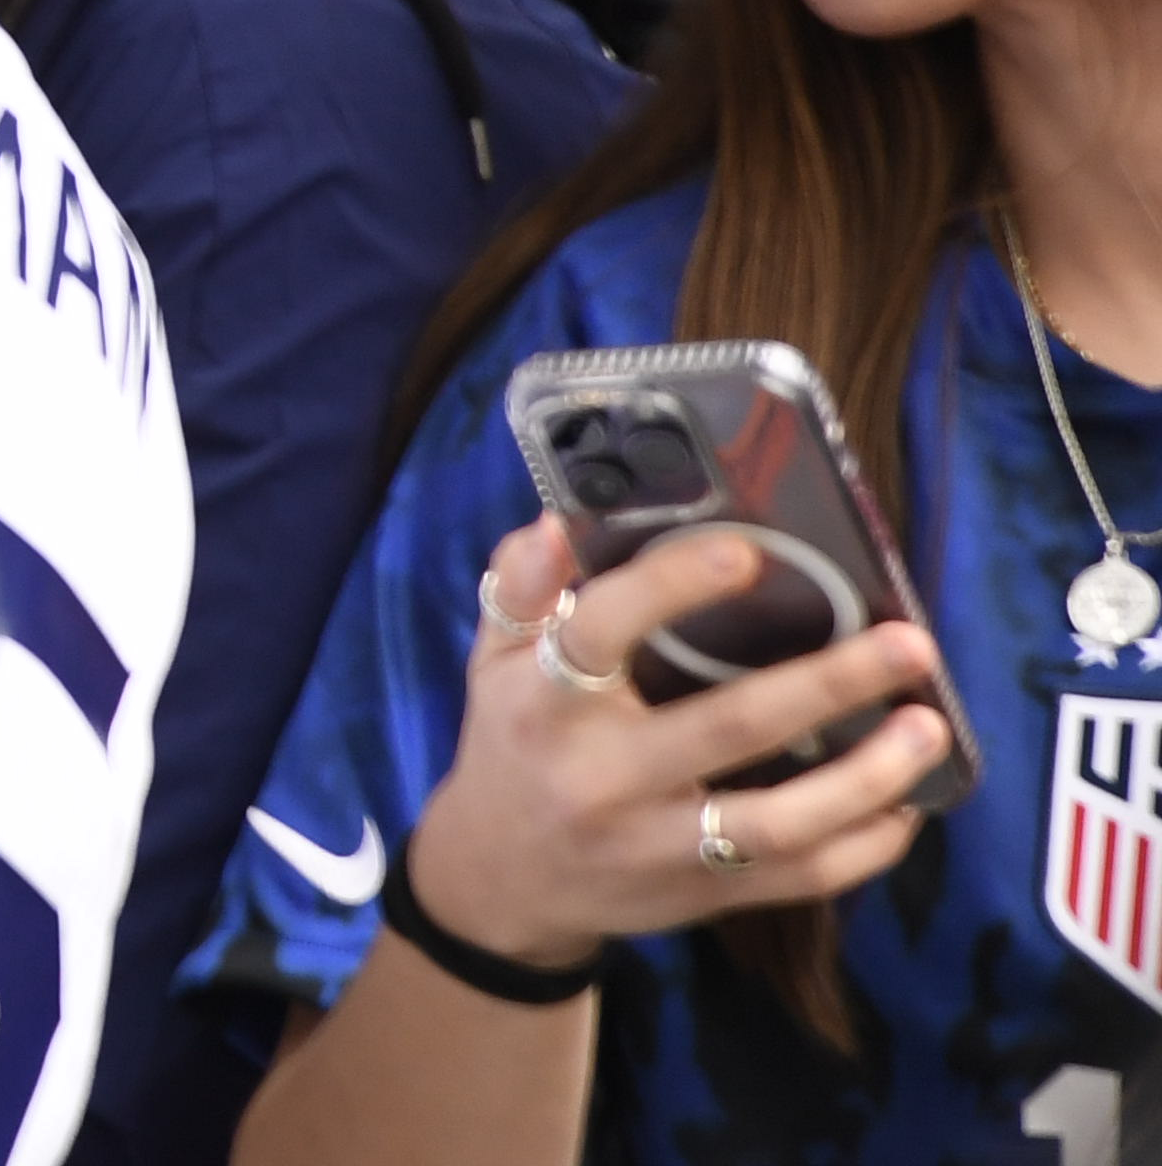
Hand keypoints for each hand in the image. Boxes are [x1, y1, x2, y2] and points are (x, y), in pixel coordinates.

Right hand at [396, 517, 959, 971]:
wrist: (503, 880)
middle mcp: (602, 777)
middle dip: (829, 683)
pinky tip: (907, 804)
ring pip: (780, 822)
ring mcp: (657, 845)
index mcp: (545, 703)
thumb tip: (552, 527)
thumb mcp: (492, 661)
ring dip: (868, 777)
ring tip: (928, 728)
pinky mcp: (702, 894)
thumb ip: (519, 590)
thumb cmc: (512, 744)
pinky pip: (800, 878)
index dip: (671, 588)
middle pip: (729, 728)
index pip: (602, 632)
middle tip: (907, 644)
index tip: (747, 553)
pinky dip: (865, 846)